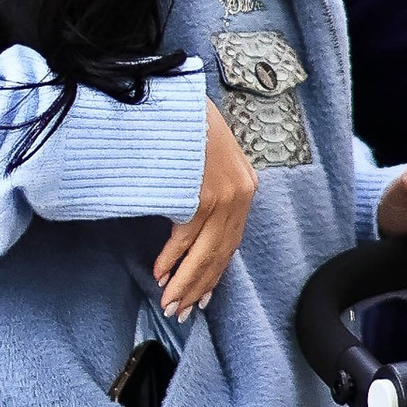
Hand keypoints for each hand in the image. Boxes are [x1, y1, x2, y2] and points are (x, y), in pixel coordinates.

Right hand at [156, 105, 256, 315]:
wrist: (175, 97)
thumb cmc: (186, 123)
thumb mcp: (209, 155)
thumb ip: (208, 186)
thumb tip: (191, 221)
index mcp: (245, 186)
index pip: (231, 241)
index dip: (214, 272)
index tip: (201, 295)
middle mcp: (240, 194)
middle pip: (220, 254)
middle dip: (198, 286)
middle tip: (181, 310)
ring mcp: (223, 196)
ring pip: (205, 253)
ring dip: (184, 282)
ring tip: (170, 302)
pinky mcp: (204, 196)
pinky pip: (186, 237)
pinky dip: (172, 259)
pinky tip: (161, 273)